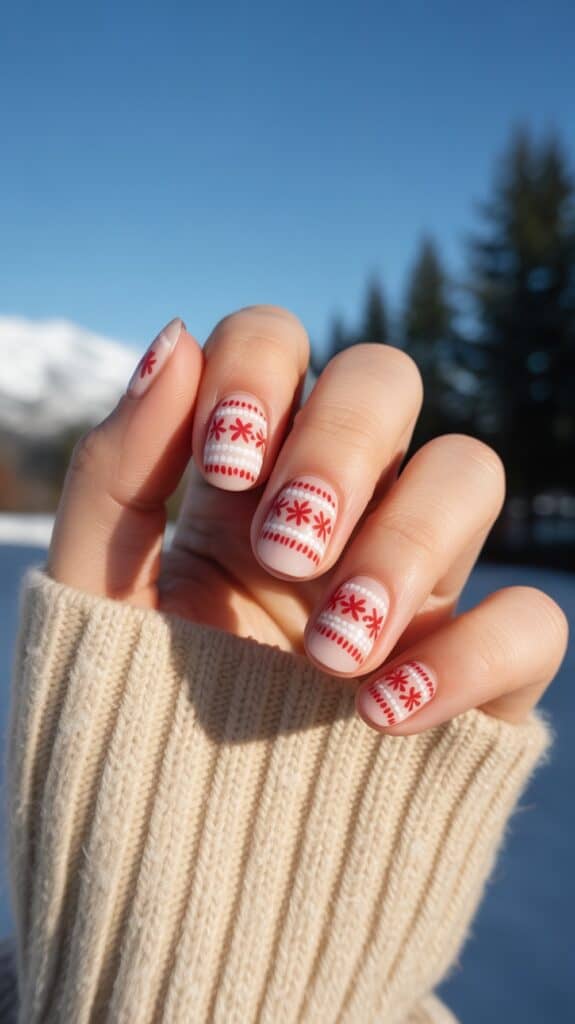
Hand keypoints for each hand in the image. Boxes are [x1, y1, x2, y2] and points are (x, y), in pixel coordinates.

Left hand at [47, 307, 567, 732]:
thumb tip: (177, 338)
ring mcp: (414, 579)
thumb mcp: (93, 596)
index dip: (263, 373)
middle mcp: (337, 505)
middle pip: (386, 377)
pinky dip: (470, 656)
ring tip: (329, 654)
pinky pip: (530, 619)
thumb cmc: (131, 723)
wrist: (187, 870)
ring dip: (403, 548)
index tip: (228, 467)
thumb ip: (116, 470)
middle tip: (286, 553)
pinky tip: (383, 714)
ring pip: (470, 471)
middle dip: (340, 448)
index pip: (277, 342)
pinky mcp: (477, 668)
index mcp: (244, 477)